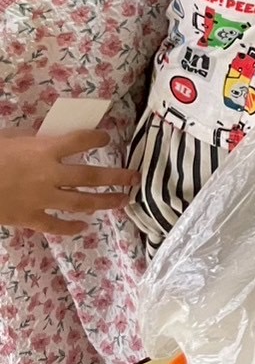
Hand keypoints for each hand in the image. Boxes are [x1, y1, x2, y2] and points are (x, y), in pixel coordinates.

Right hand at [0, 129, 138, 235]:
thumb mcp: (7, 138)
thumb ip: (30, 138)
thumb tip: (46, 136)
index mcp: (44, 150)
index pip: (81, 140)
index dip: (97, 138)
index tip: (106, 137)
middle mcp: (49, 174)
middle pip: (91, 175)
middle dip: (116, 176)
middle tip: (134, 177)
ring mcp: (41, 198)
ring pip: (81, 201)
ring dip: (105, 201)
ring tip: (123, 200)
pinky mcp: (29, 218)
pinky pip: (55, 225)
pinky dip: (71, 227)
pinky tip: (84, 227)